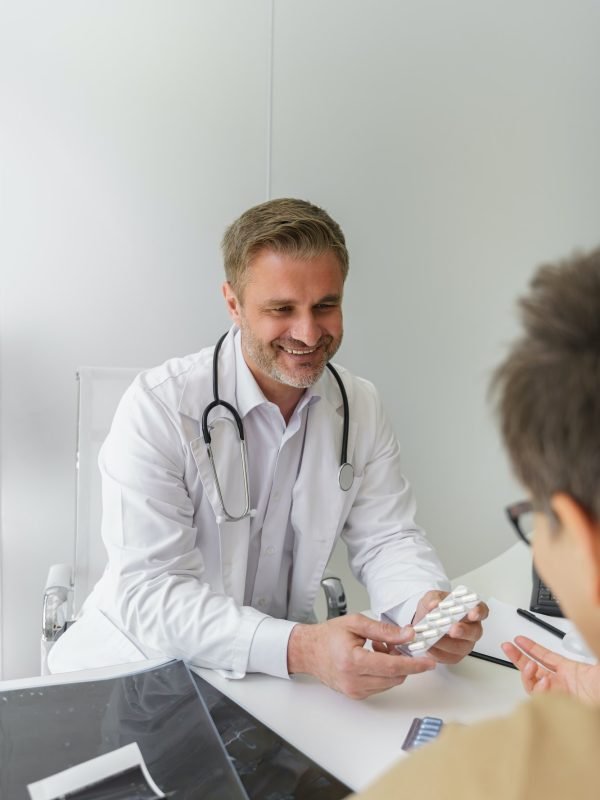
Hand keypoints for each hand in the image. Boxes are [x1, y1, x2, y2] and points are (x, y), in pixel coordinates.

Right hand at [287, 613, 434, 699]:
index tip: (429, 661)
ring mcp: (355, 691)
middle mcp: (354, 681)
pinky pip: (381, 686)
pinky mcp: (356, 695)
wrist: (308, 651)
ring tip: (378, 649)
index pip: (393, 667)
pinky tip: (373, 659)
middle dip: (403, 661)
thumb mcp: (356, 623)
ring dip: (393, 667)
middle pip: (395, 677)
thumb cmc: (328, 636)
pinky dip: (384, 673)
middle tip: (395, 643)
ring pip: (390, 683)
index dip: (415, 664)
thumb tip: (408, 635)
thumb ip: (384, 630)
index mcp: (353, 661)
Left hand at [411, 590, 488, 664]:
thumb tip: (435, 604)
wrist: (422, 624)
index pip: (481, 611)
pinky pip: (449, 657)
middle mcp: (471, 628)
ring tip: (434, 639)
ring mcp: (464, 643)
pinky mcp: (455, 656)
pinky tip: (429, 647)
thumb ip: (433, 599)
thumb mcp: (431, 598)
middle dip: (464, 631)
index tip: (473, 613)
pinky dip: (438, 653)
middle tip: (453, 629)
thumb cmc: (433, 610)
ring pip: (462, 647)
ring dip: (447, 644)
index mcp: (469, 611)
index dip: (479, 612)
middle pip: (474, 632)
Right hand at [502, 636, 599, 704]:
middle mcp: (563, 683)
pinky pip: (540, 698)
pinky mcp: (559, 708)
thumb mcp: (597, 664)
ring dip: (527, 674)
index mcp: (571, 670)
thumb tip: (589, 627)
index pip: (545, 656)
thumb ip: (591, 643)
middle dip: (518, 657)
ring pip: (533, 685)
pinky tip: (544, 682)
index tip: (518, 640)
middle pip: (533, 669)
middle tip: (507, 647)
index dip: (530, 647)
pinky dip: (538, 689)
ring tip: (530, 667)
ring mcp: (560, 696)